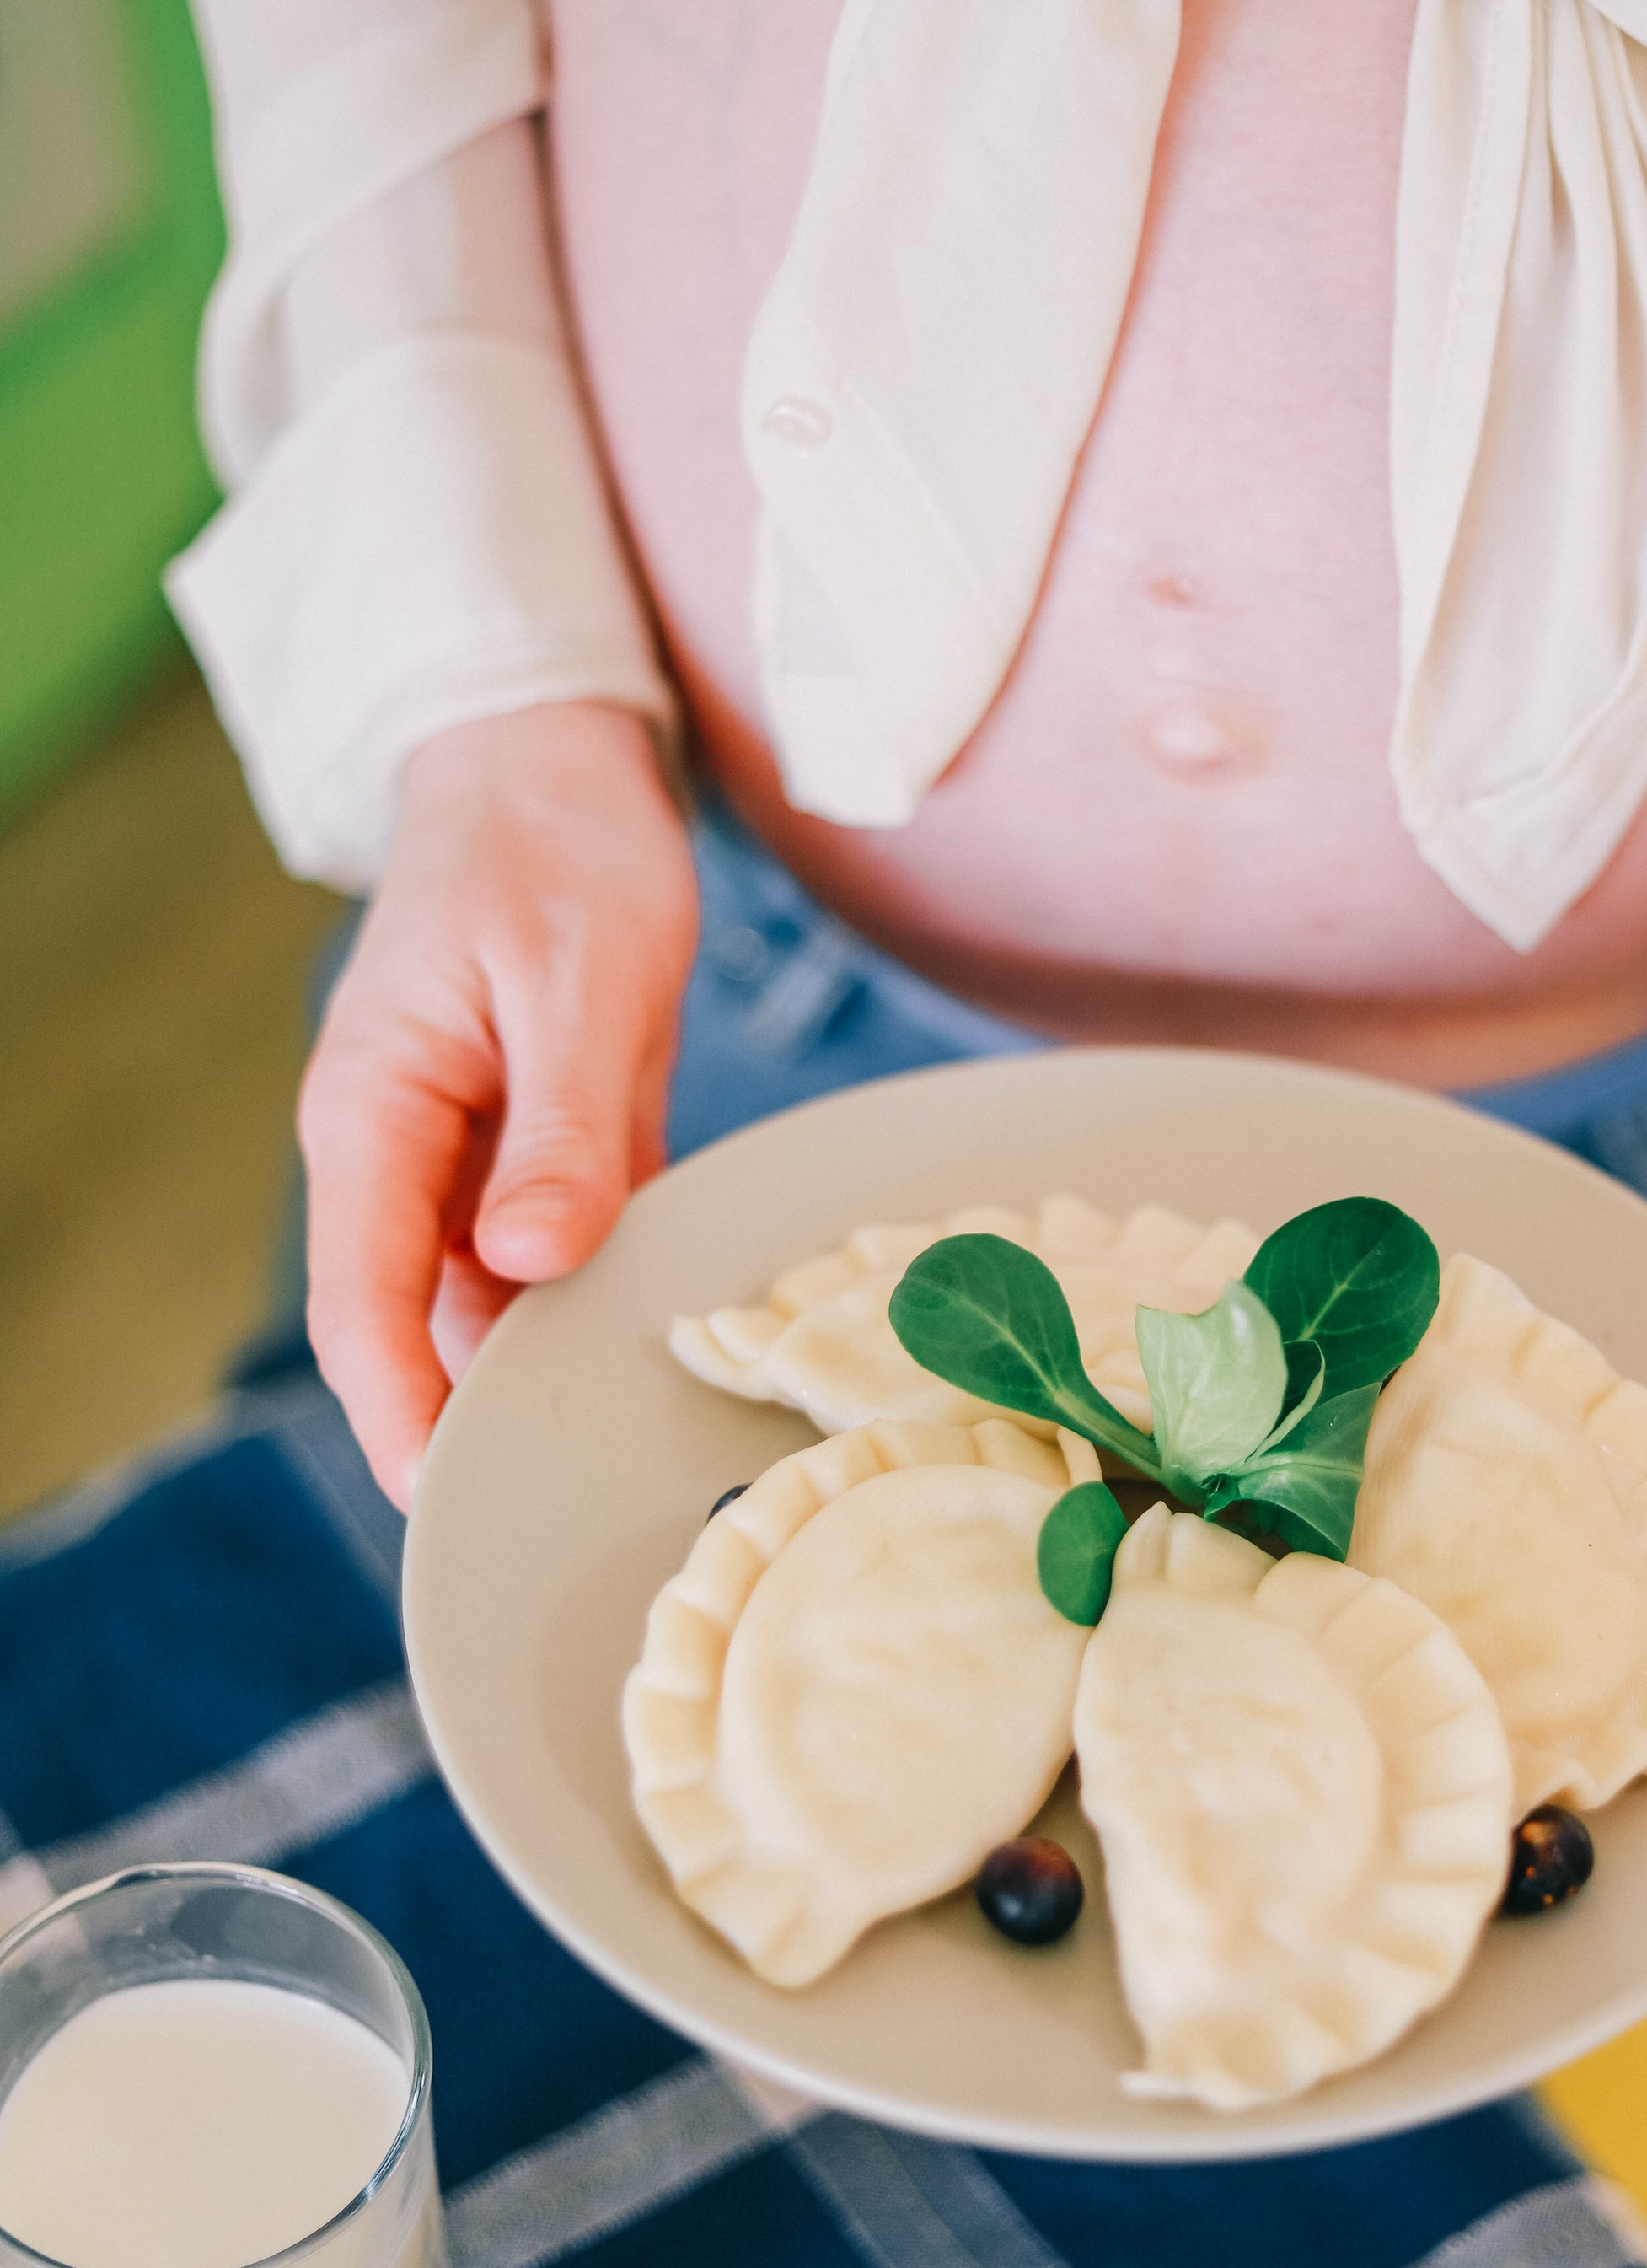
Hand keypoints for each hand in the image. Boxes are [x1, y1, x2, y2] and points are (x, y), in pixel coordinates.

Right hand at [297, 702, 700, 1506]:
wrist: (553, 760)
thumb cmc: (555, 846)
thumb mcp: (578, 981)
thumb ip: (561, 1129)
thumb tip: (530, 1264)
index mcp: (375, 1112)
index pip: (363, 1304)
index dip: (402, 1413)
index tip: (447, 1500)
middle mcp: (403, 1149)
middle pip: (420, 1323)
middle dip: (476, 1416)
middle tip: (565, 1507)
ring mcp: (466, 1152)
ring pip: (490, 1297)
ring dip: (544, 1361)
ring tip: (628, 1441)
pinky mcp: (532, 1144)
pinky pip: (554, 1249)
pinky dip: (595, 1294)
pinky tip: (663, 1340)